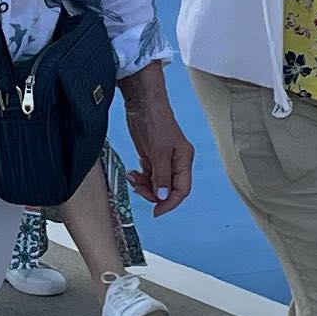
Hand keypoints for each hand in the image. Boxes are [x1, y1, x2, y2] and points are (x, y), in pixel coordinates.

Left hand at [120, 68, 192, 212]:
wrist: (142, 103)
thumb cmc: (155, 120)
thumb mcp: (158, 151)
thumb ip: (161, 176)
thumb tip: (163, 197)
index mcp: (184, 159)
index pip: (181, 189)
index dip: (170, 203)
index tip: (157, 212)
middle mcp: (175, 161)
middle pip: (168, 189)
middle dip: (154, 193)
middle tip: (139, 189)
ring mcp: (163, 159)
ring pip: (156, 184)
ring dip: (144, 186)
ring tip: (133, 179)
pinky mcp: (151, 156)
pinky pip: (148, 176)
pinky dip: (140, 179)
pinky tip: (132, 174)